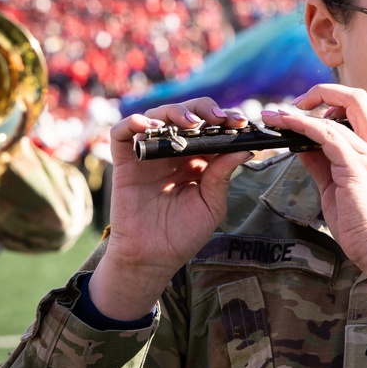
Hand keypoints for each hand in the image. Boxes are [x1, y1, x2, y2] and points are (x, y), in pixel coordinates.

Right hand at [90, 98, 253, 320]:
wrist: (153, 258)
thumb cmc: (184, 233)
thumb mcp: (211, 205)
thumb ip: (222, 176)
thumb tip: (245, 149)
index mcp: (197, 158)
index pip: (210, 128)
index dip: (225, 120)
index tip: (241, 122)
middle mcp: (173, 151)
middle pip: (185, 114)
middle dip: (204, 110)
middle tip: (218, 119)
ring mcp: (149, 154)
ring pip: (156, 116)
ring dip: (174, 113)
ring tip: (190, 125)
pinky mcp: (125, 162)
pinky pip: (121, 133)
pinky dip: (132, 122)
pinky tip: (147, 126)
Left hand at [261, 85, 366, 282]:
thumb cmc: (362, 221)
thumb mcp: (337, 183)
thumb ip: (322, 160)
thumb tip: (300, 141)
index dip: (339, 100)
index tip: (313, 109)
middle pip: (359, 97)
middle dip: (326, 91)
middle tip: (298, 102)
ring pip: (336, 116)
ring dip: (300, 112)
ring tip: (275, 116)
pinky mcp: (356, 168)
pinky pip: (326, 137)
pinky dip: (303, 127)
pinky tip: (285, 127)